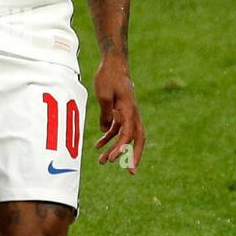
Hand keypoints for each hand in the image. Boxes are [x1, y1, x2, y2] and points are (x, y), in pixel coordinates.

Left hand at [93, 54, 145, 172]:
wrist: (113, 64)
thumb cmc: (108, 77)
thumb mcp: (103, 94)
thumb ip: (105, 113)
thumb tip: (106, 130)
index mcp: (129, 110)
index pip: (128, 134)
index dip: (121, 148)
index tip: (111, 159)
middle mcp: (132, 114)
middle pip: (138, 139)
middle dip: (134, 156)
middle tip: (131, 171)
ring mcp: (128, 114)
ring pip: (126, 136)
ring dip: (116, 149)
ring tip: (103, 162)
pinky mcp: (121, 112)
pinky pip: (118, 129)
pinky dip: (109, 138)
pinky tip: (98, 146)